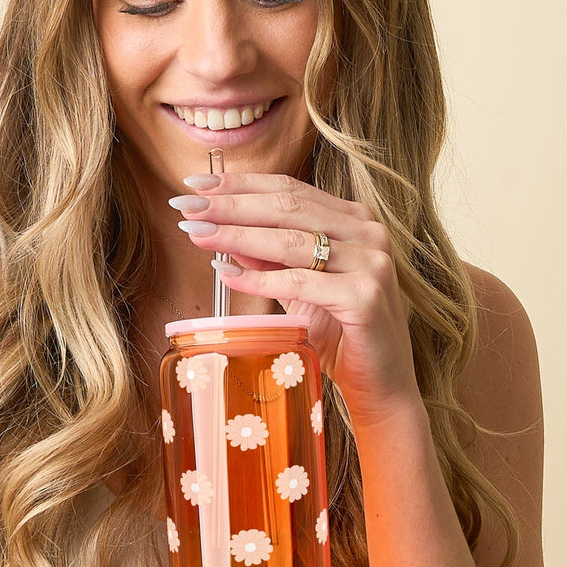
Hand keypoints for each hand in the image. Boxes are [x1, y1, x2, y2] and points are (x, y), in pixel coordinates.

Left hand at [170, 172, 419, 417]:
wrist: (380, 384)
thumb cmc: (339, 333)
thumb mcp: (298, 286)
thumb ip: (267, 256)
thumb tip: (220, 228)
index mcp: (354, 220)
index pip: (289, 188)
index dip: (240, 183)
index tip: (195, 182)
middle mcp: (368, 232)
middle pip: (287, 207)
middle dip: (230, 204)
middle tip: (186, 204)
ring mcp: (371, 262)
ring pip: (291, 241)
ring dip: (236, 235)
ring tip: (196, 234)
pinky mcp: (365, 296)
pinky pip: (299, 282)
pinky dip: (259, 280)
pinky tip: (226, 275)